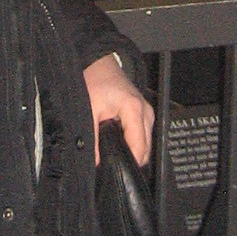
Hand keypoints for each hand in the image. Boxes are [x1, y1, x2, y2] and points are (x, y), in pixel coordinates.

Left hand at [83, 52, 153, 166]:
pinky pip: (144, 135)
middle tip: (112, 165)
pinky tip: (120, 145)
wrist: (99, 64)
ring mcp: (147, 112)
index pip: (139, 146)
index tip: (115, 172)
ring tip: (115, 154)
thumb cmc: (95, 81)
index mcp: (134, 109)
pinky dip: (135, 143)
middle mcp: (146, 111)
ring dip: (133, 152)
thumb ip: (92, 137)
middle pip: (146, 148)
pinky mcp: (145, 113)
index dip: (128, 163)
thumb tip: (96, 162)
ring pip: (147, 144)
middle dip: (131, 159)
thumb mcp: (89, 110)